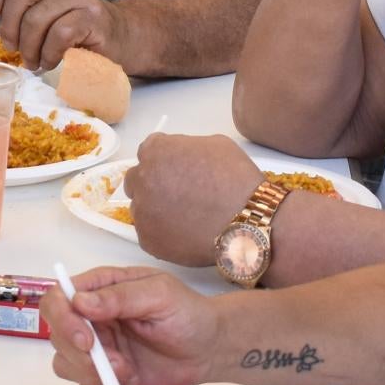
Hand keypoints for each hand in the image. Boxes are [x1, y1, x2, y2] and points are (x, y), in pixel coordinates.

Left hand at [0, 0, 115, 71]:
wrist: (114, 37)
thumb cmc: (70, 25)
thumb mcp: (37, 8)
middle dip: (9, 28)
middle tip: (13, 49)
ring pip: (36, 19)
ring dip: (29, 48)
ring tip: (32, 61)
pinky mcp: (91, 16)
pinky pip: (58, 35)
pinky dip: (48, 54)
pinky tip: (49, 61)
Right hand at [41, 265, 214, 384]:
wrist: (210, 348)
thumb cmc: (188, 313)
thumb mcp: (159, 294)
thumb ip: (120, 297)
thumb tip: (80, 301)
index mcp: (99, 290)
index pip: (57, 299)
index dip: (62, 320)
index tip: (86, 339)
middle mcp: (91, 319)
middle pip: (56, 336)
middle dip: (79, 354)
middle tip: (114, 361)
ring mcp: (97, 349)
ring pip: (64, 365)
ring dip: (90, 372)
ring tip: (126, 369)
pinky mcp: (107, 376)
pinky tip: (130, 379)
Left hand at [122, 134, 267, 268]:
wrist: (248, 221)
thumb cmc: (236, 179)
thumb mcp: (215, 145)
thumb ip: (186, 146)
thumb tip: (179, 156)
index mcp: (156, 152)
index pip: (147, 151)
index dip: (163, 160)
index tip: (175, 170)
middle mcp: (142, 180)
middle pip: (137, 180)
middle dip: (153, 184)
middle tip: (177, 194)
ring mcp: (143, 212)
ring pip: (141, 208)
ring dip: (156, 210)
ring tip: (186, 217)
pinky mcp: (148, 240)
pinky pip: (149, 233)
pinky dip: (163, 233)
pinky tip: (185, 233)